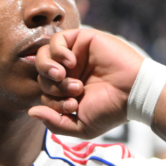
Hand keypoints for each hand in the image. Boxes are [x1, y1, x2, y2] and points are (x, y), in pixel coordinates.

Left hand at [28, 28, 143, 137]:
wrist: (133, 92)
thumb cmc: (110, 110)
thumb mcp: (80, 126)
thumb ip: (55, 123)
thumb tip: (32, 111)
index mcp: (67, 92)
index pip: (43, 93)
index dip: (51, 101)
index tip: (72, 106)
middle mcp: (69, 73)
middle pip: (41, 76)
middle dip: (53, 87)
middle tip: (75, 91)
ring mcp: (75, 55)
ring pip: (43, 56)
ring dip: (49, 69)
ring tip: (64, 76)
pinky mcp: (82, 40)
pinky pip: (56, 40)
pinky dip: (57, 52)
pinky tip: (71, 62)